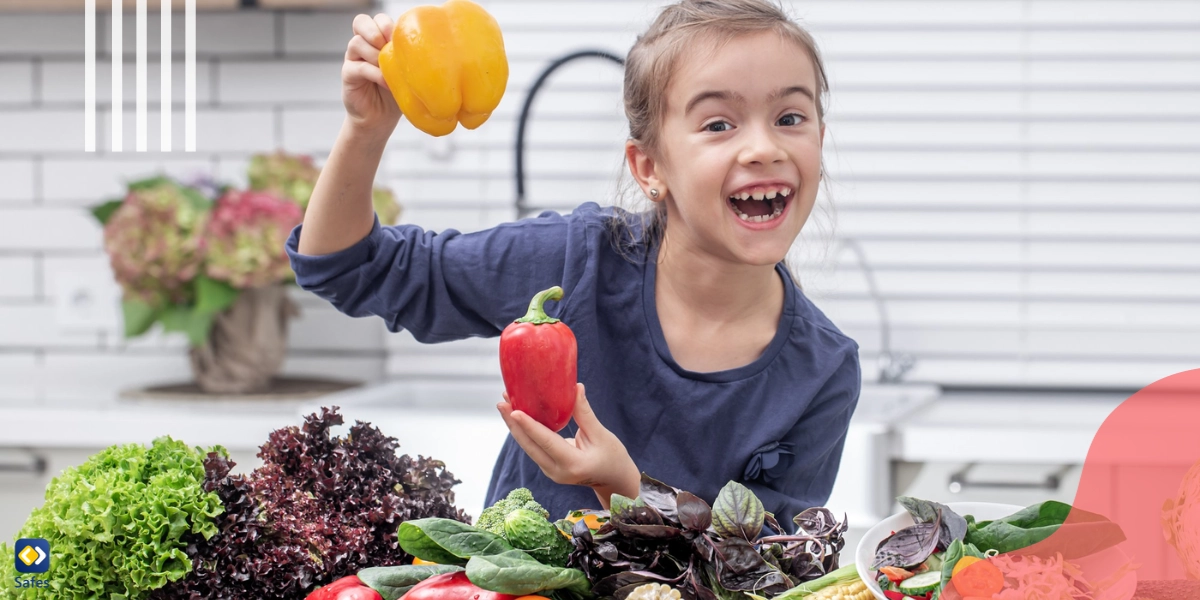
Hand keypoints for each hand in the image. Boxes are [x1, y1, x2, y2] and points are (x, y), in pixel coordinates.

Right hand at [342, 13, 401, 133]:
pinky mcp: (348, 74)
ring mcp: (353, 59)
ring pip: (357, 42)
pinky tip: (387, 83)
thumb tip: (429, 49)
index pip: (378, 19)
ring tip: (389, 70)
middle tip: (388, 46)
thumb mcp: (406, 72)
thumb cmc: (396, 93)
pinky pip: (359, 67)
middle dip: (376, 31)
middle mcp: (363, 46)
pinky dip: (375, 73)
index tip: (400, 39)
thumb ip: (409, 58)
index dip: (387, 25)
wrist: (380, 118)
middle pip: (361, 22)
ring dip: (375, 54)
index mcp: (378, 40)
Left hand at [498, 383, 640, 508]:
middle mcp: (557, 471)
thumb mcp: (601, 435)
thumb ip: (584, 413)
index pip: (546, 442)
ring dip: (516, 426)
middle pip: (529, 446)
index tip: (514, 410)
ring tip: (505, 404)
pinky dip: (525, 432)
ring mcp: (550, 472)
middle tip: (502, 402)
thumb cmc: (612, 457)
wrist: (613, 480)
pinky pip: (533, 448)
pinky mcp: (548, 467)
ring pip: (528, 447)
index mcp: (573, 464)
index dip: (529, 425)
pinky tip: (517, 415)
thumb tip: (575, 387)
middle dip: (513, 423)